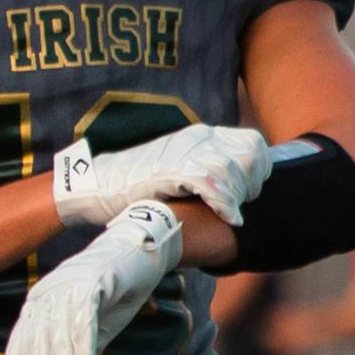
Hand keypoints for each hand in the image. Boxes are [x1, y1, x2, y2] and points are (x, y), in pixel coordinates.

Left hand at [2, 200, 185, 354]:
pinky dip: (82, 339)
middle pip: (38, 342)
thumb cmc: (112, 295)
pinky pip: (83, 314)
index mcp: (39, 306)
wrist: (140, 253)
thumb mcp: (92, 334)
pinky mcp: (92, 280)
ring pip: (58, 332)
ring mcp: (67, 285)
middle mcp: (46, 294)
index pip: (21, 344)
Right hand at [49, 122, 270, 228]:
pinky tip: (230, 218)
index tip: (251, 190)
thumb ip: (205, 170)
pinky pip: (213, 185)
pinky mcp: (172, 170)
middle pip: (249, 155)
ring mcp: (184, 152)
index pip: (252, 143)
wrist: (96, 186)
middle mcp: (196, 138)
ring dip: (239, 196)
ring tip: (232, 212)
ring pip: (234, 170)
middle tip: (240, 204)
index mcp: (200, 135)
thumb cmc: (135, 186)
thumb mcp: (177, 169)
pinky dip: (226, 204)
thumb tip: (235, 185)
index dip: (259, 168)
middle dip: (252, 184)